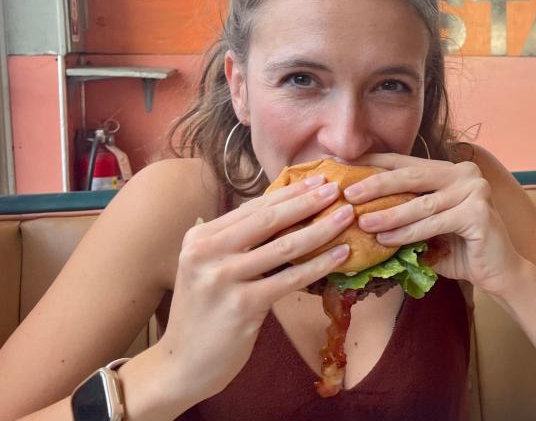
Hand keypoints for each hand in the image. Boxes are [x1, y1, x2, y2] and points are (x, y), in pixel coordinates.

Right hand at [158, 176, 353, 400]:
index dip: (288, 192)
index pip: (253, 209)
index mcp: (200, 238)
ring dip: (321, 229)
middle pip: (269, 219)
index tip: (316, 180)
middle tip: (337, 189)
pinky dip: (320, 264)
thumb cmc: (205, 314)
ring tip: (346, 216)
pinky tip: (341, 254)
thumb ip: (237, 242)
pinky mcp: (243, 305)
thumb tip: (284, 212)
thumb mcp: (210, 269)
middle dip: (307, 201)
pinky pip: (291, 279)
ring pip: (285, 246)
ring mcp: (223, 278)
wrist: (182, 364)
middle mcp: (207, 252)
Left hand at [343, 153, 525, 294]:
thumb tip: (357, 210)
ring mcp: (475, 189)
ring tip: (362, 222)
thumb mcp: (427, 226)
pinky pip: (434, 222)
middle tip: (348, 193)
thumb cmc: (459, 250)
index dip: (374, 164)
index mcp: (450, 170)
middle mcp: (465, 173)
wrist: (499, 272)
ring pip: (421, 202)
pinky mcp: (478, 212)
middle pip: (411, 176)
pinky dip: (408, 232)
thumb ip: (404, 215)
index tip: (344, 167)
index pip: (406, 163)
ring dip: (388, 214)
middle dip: (376, 184)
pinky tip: (386, 240)